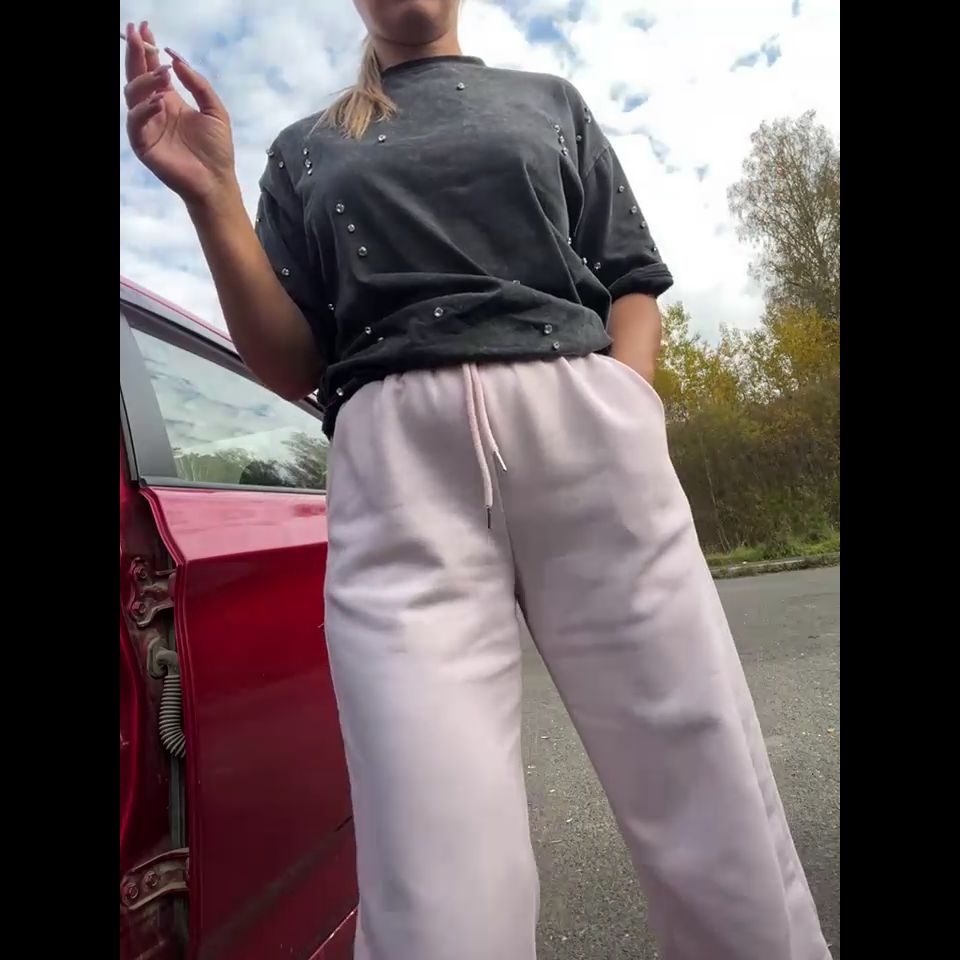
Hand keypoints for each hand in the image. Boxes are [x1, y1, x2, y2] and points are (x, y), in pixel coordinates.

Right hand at [123, 21, 237, 207]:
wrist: (217, 180)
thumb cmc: (217, 150)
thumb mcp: (215, 109)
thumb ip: (198, 84)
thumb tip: (176, 59)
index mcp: (169, 100)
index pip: (152, 69)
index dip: (147, 48)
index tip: (144, 27)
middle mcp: (154, 110)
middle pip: (136, 76)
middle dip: (136, 54)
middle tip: (137, 34)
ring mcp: (146, 126)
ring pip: (132, 95)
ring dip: (144, 80)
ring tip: (162, 74)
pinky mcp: (143, 144)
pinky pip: (135, 122)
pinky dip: (144, 110)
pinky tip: (158, 102)